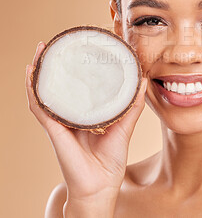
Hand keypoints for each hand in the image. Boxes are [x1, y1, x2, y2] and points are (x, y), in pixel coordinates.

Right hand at [25, 41, 146, 200]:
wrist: (100, 185)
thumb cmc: (110, 159)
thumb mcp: (125, 126)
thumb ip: (133, 105)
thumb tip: (143, 80)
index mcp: (85, 113)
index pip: (77, 86)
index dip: (75, 68)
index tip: (79, 48)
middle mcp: (70, 114)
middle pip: (58, 85)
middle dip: (54, 64)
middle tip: (55, 43)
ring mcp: (60, 121)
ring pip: (44, 91)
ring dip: (40, 71)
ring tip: (41, 50)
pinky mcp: (54, 129)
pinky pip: (39, 107)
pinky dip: (33, 90)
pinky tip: (32, 75)